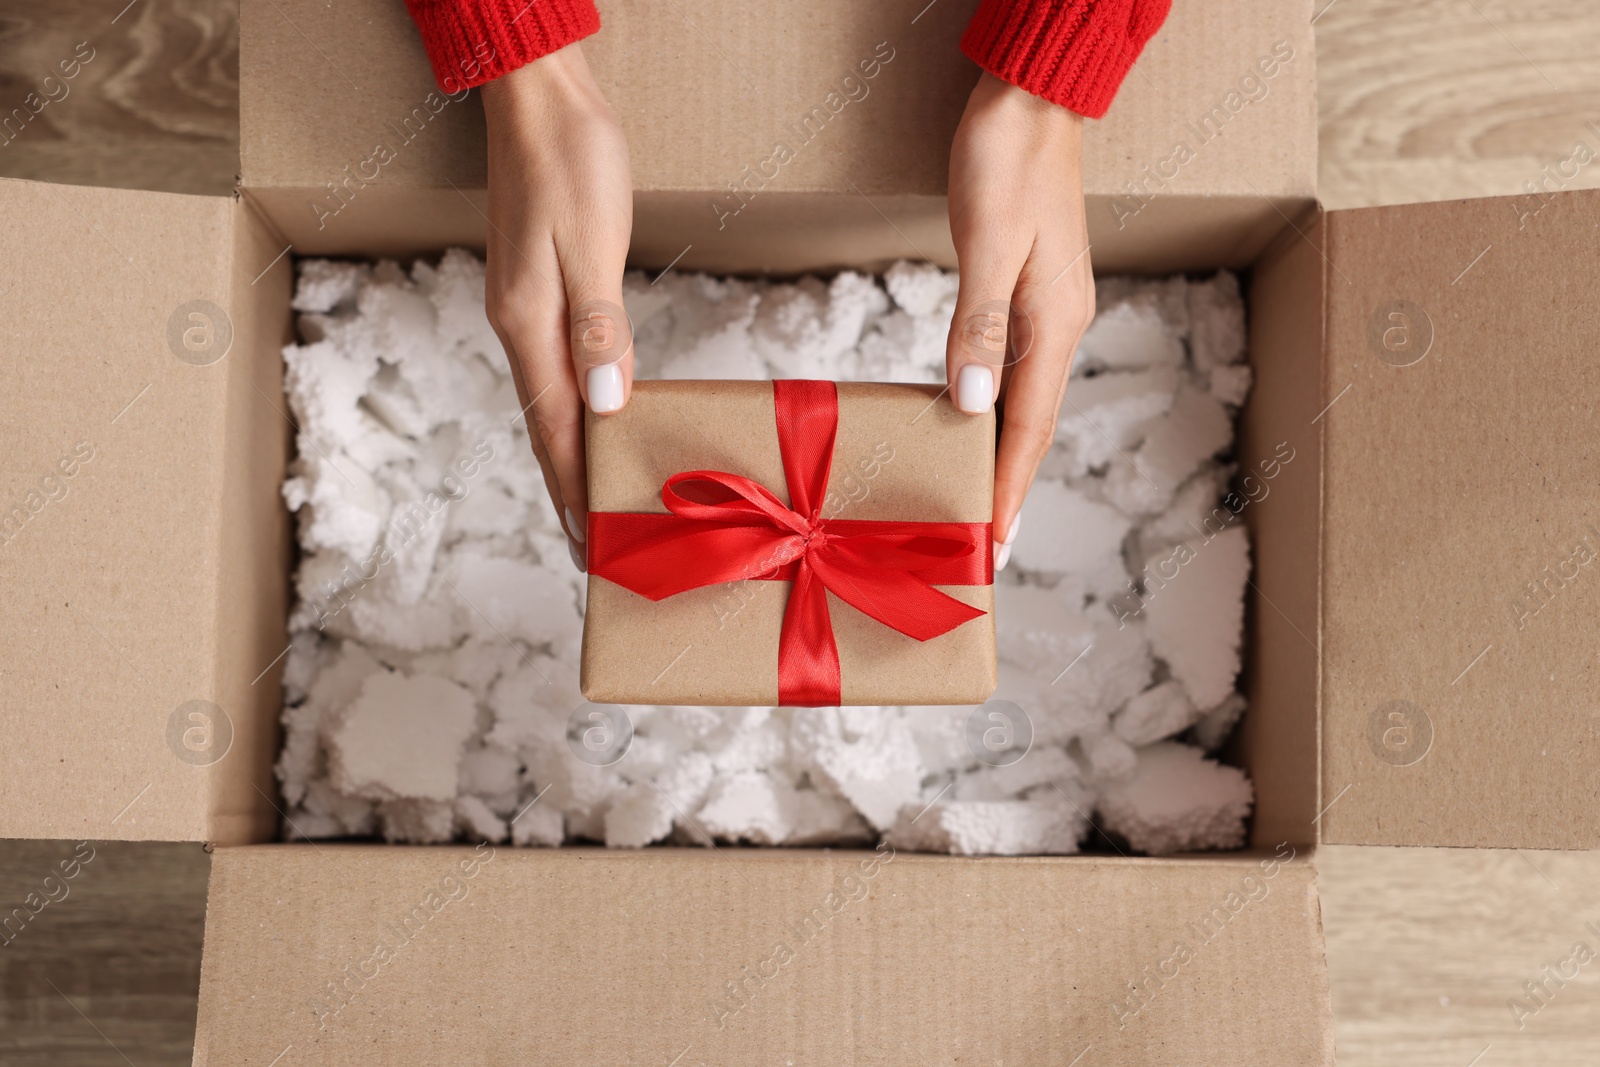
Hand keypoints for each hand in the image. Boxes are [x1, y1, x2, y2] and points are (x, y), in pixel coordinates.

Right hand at [481, 43, 632, 570]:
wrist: (535, 94)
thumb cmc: (568, 158)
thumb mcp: (589, 243)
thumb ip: (598, 328)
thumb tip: (607, 405)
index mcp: (529, 323)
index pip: (553, 428)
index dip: (572, 488)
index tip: (589, 543)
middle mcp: (517, 324)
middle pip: (545, 426)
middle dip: (568, 488)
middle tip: (593, 546)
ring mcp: (523, 307)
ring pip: (548, 400)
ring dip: (569, 454)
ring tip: (593, 502)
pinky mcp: (536, 288)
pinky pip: (554, 369)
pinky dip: (572, 409)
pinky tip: (590, 420)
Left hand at [945, 72, 1093, 570]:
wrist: (1030, 101)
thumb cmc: (1006, 161)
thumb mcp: (988, 241)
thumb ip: (978, 325)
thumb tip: (973, 405)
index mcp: (1054, 323)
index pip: (1029, 428)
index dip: (1008, 488)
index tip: (991, 543)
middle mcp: (1058, 327)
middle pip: (1031, 428)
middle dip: (1008, 489)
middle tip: (983, 548)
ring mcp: (1047, 312)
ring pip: (1024, 405)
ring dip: (1002, 457)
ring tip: (978, 507)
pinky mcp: (1028, 295)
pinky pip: (1013, 375)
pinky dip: (995, 414)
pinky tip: (973, 429)